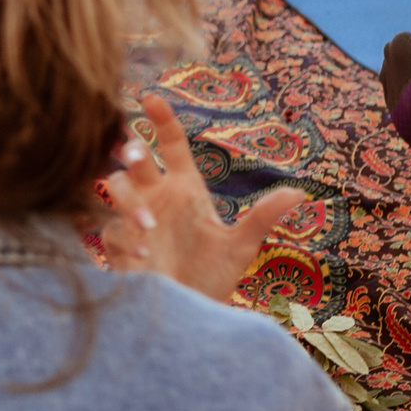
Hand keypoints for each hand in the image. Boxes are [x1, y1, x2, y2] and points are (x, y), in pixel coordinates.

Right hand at [97, 95, 303, 304]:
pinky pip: (111, 230)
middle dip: (131, 151)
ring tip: (149, 225)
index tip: (150, 96)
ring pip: (114, 187)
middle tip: (135, 153)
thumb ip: (263, 216)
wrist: (190, 314)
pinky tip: (145, 257)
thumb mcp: (241, 246)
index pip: (170, 143)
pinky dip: (126, 239)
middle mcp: (156, 196)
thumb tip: (300, 193)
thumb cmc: (215, 277)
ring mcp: (134, 219)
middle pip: (133, 160)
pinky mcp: (119, 245)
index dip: (161, 118)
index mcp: (184, 187)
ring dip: (127, 200)